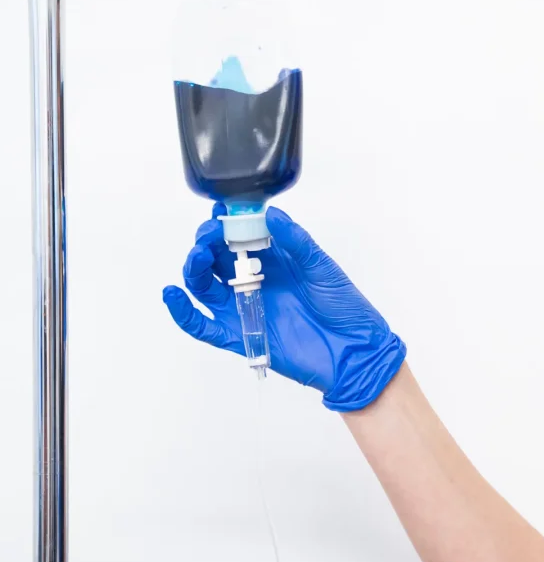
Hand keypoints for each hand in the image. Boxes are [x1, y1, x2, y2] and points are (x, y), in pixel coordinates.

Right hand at [162, 203, 406, 411]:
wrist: (355, 351)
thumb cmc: (344, 307)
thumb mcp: (322, 267)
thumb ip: (295, 241)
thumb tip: (270, 214)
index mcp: (275, 260)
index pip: (241, 236)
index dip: (227, 223)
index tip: (220, 210)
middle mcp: (256, 281)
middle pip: (217, 258)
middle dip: (206, 242)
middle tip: (209, 235)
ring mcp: (245, 308)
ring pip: (205, 287)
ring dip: (194, 269)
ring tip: (198, 256)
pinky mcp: (240, 336)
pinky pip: (204, 326)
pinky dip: (183, 313)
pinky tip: (172, 295)